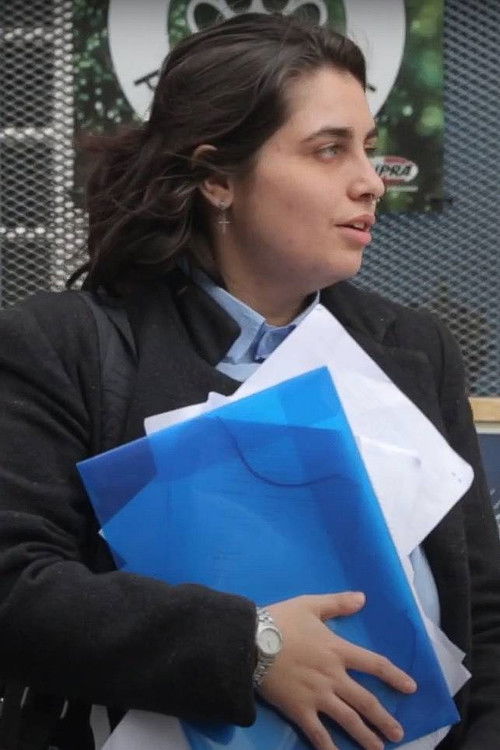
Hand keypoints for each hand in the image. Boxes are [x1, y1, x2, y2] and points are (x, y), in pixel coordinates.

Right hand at [257, 592, 416, 749]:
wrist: (251, 641)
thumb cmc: (281, 621)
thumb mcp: (310, 604)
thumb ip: (338, 603)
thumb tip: (363, 598)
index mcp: (338, 650)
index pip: (375, 664)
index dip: (395, 676)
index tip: (411, 688)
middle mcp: (333, 676)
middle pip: (366, 701)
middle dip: (384, 719)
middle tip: (399, 734)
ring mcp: (317, 696)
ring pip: (348, 720)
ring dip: (366, 736)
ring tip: (380, 749)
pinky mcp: (299, 710)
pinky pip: (318, 734)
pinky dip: (330, 748)